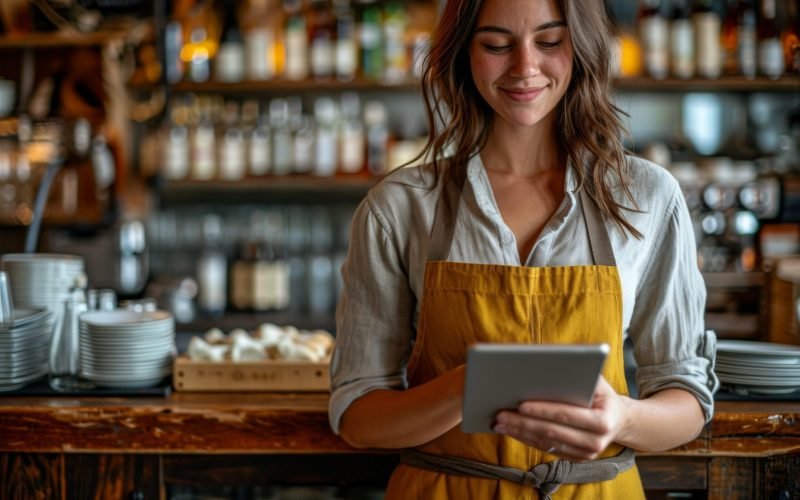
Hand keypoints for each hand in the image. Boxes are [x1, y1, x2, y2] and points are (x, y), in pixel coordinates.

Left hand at [492, 376, 628, 460]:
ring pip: (546, 442)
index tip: (521, 404)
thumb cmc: (602, 394)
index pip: (566, 415)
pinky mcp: (574, 459)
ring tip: (499, 422)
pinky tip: (511, 430)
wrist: (618, 420)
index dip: (542, 410)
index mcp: (603, 421)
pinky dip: (526, 439)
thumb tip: (548, 364)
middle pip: (551, 431)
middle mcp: (596, 442)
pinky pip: (546, 449)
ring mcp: (585, 455)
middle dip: (523, 423)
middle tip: (500, 414)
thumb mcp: (597, 381)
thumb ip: (579, 374)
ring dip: (519, 432)